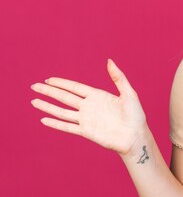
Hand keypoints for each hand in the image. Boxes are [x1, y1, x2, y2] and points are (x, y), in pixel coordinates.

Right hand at [30, 58, 147, 156]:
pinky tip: (44, 119)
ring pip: (62, 111)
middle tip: (34, 86)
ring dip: (48, 106)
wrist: (135, 136)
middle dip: (49, 92)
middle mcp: (89, 107)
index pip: (75, 88)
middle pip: (65, 97)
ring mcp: (86, 119)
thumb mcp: (128, 93)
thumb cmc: (135, 115)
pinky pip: (67, 127)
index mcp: (98, 96)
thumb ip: (118, 77)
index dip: (61, 83)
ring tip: (33, 101)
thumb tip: (109, 60)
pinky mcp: (86, 132)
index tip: (48, 79)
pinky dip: (55, 123)